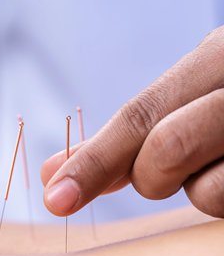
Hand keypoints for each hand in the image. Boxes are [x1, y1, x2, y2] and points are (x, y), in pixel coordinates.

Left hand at [41, 26, 223, 217]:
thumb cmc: (223, 111)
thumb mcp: (178, 108)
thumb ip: (115, 144)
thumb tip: (49, 173)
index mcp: (215, 58)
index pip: (138, 116)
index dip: (91, 162)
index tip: (55, 197)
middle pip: (166, 147)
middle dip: (151, 175)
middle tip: (163, 171)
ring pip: (205, 191)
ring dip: (195, 189)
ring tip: (215, 164)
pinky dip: (221, 195)